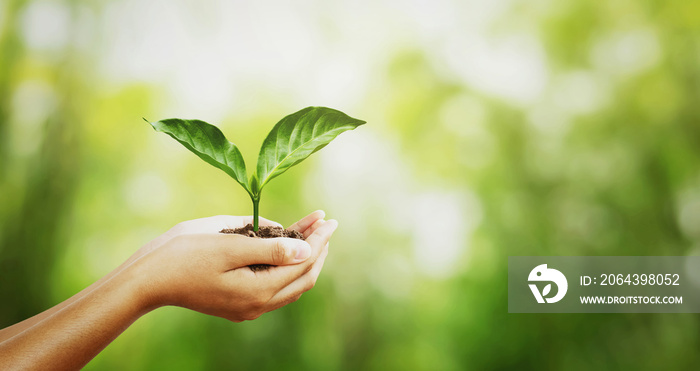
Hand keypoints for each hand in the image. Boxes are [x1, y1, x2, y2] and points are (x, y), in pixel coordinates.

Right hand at [128, 211, 335, 321]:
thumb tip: (306, 249)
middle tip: (327, 223)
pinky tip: (287, 248)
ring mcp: (248, 308)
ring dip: (304, 257)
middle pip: (302, 277)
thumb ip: (270, 249)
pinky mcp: (238, 303)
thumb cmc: (184, 255)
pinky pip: (274, 286)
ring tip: (313, 232)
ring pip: (290, 283)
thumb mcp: (229, 246)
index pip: (302, 264)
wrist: (148, 279)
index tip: (329, 219)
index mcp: (258, 291)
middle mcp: (258, 306)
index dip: (319, 240)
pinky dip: (286, 265)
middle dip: (318, 248)